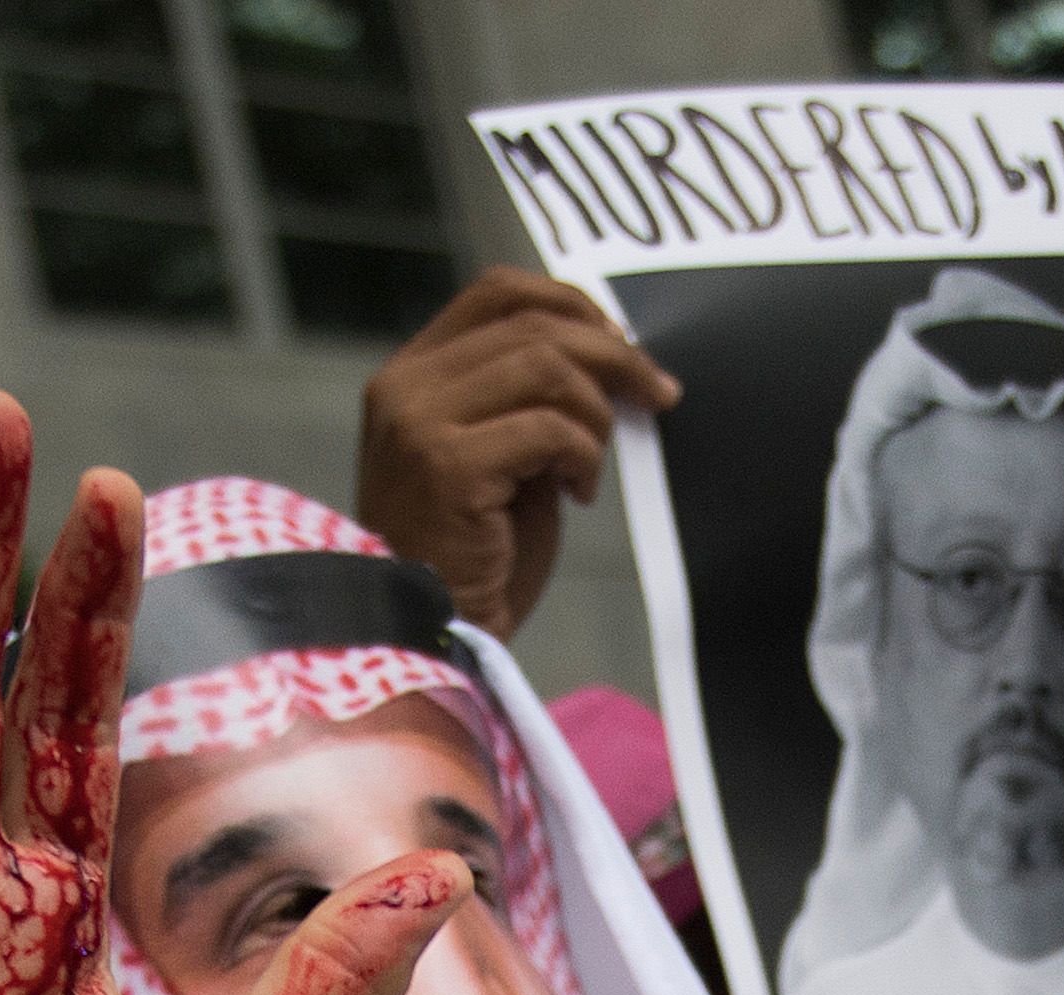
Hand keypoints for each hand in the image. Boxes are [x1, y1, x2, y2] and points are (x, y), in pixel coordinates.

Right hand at [355, 270, 678, 637]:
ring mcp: (420, 424)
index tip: (622, 341)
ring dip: (596, 414)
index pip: (498, 292)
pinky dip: (582, 456)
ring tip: (591, 467)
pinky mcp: (447, 467)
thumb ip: (528, 398)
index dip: (572, 303)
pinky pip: (547, 428)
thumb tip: (614, 354)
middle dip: (612, 355)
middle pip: (532, 324)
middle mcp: (406, 387)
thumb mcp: (498, 454)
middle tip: (657, 393)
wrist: (430, 633)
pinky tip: (578, 494)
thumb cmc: (471, 554)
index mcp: (412, 373)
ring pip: (546, 367)